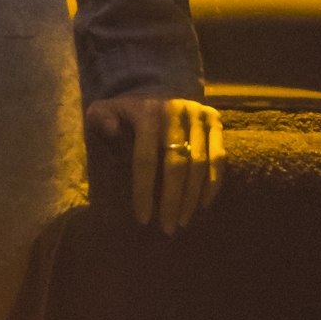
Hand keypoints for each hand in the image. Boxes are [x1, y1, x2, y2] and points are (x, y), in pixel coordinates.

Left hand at [84, 96, 224, 233]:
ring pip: (200, 164)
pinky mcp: (215, 120)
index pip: (146, 158)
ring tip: (182, 221)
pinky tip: (203, 205)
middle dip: (171, 200)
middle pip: (176, 165)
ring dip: (192, 197)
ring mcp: (198, 114)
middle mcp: (176, 111)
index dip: (144, 191)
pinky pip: (219, 157)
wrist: (155, 92)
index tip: (143, 218)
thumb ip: (101, 119)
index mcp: (146, 111)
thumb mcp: (104, 110)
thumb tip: (111, 131)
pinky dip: (213, 183)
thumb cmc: (126, 113)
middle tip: (167, 227)